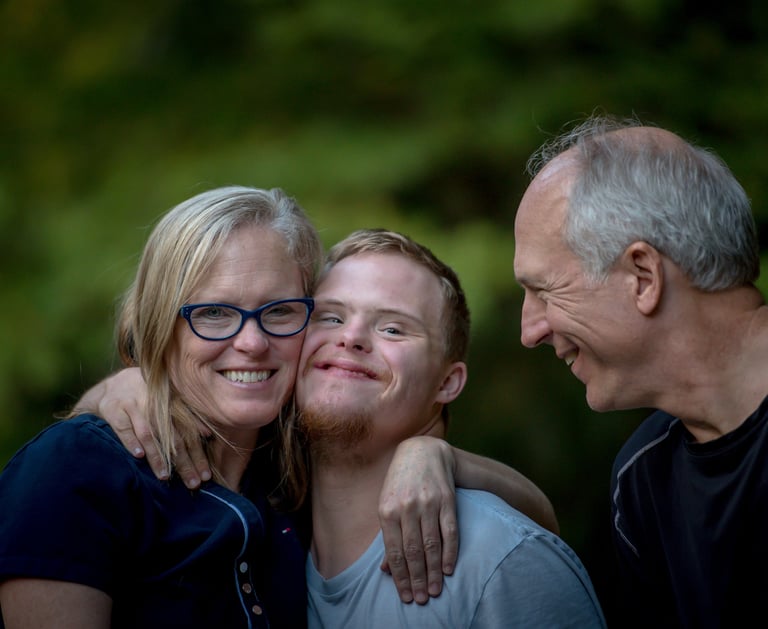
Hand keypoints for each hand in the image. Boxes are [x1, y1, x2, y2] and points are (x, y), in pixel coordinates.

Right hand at [74, 368, 210, 487]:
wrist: (113, 385)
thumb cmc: (146, 398)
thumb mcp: (168, 403)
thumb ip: (187, 417)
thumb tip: (207, 434)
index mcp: (172, 404)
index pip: (189, 434)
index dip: (198, 455)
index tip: (205, 475)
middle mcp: (155, 404)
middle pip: (172, 437)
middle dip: (183, 462)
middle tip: (192, 483)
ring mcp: (134, 406)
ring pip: (148, 434)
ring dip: (157, 456)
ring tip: (165, 476)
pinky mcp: (114, 410)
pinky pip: (124, 428)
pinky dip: (131, 442)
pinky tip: (138, 456)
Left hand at [378, 436, 457, 604]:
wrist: (422, 452)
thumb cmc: (400, 483)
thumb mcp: (387, 505)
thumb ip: (388, 536)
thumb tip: (385, 570)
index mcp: (387, 510)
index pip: (395, 551)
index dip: (401, 577)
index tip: (406, 596)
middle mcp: (407, 507)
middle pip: (413, 551)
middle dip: (418, 579)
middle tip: (422, 599)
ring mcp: (428, 503)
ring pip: (432, 544)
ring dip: (434, 571)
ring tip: (436, 591)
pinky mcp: (447, 500)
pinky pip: (450, 531)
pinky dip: (450, 552)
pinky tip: (449, 569)